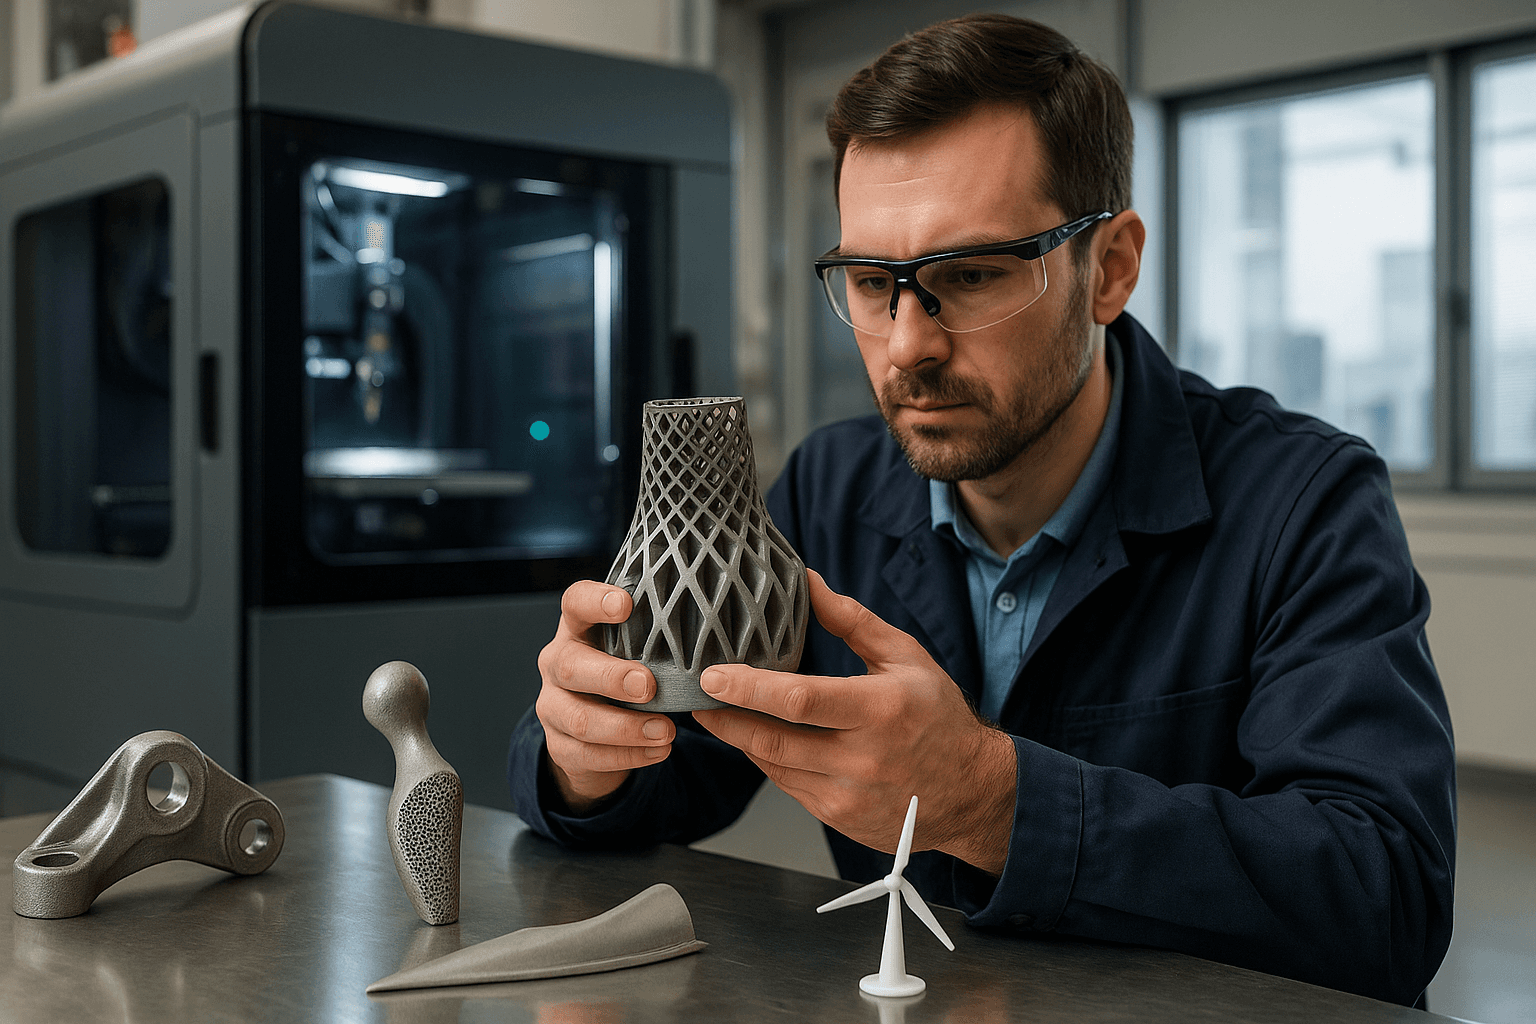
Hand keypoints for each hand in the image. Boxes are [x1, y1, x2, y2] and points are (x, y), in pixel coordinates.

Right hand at [534, 580, 676, 813]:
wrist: (590, 729)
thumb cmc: (624, 672)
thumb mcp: (635, 648)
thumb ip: (658, 634)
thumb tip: (714, 622)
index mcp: (576, 629)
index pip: (575, 603)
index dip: (595, 600)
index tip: (626, 605)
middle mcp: (557, 663)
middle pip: (571, 666)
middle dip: (612, 677)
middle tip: (649, 686)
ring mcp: (552, 706)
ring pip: (580, 719)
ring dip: (626, 727)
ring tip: (667, 730)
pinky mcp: (558, 745)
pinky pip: (588, 755)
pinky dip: (628, 755)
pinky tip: (659, 751)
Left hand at [692, 571, 1016, 874]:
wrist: (973, 792)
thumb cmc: (939, 718)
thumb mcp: (906, 657)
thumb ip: (852, 621)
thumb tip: (807, 583)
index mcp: (880, 710)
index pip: (799, 700)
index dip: (749, 687)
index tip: (713, 674)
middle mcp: (862, 759)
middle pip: (771, 740)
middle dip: (724, 717)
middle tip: (696, 695)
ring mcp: (848, 796)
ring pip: (773, 766)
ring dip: (739, 740)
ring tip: (716, 712)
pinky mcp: (838, 818)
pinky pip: (787, 786)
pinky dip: (767, 760)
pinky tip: (758, 738)